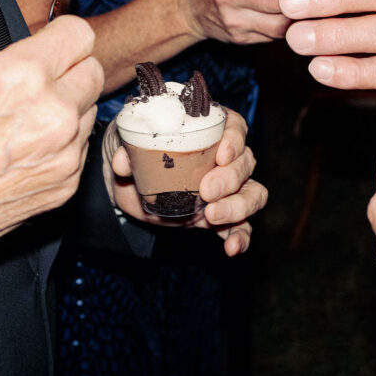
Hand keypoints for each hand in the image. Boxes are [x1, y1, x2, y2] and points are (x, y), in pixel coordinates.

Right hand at [0, 16, 103, 306]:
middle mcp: (52, 115)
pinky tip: (24, 152)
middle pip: (93, 73)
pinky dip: (61, 148)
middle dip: (70, 73)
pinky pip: (79, 152)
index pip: (79, 35)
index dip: (62, 38)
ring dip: (68, 111)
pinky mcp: (63, 188)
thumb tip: (29, 62)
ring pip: (88, 113)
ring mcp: (62, 156)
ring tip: (26, 122)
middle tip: (42, 82)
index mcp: (20, 77)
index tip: (54, 45)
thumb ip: (2, 69)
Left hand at [103, 109, 267, 255]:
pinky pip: (241, 227)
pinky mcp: (220, 216)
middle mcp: (226, 158)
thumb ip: (127, 150)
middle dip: (230, 178)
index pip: (235, 128)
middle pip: (245, 163)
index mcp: (210, 130)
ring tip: (212, 216)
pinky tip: (232, 247)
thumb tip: (123, 163)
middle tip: (206, 190)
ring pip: (253, 194)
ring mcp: (227, 189)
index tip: (221, 155)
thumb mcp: (128, 143)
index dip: (234, 140)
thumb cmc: (137, 151)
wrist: (130, 184)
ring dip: (238, 206)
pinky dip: (240, 237)